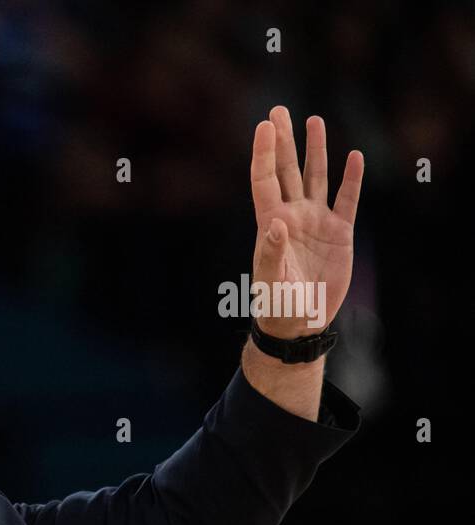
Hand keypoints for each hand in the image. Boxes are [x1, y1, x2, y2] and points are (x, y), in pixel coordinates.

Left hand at [250, 105, 363, 336]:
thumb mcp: (272, 280)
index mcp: (271, 223)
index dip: (264, 153)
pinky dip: (351, 178)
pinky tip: (354, 156)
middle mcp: (293, 215)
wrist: (300, 321)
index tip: (263, 126)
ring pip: (315, 177)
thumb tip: (276, 224)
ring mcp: (316, 221)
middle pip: (287, 170)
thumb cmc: (277, 304)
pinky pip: (347, 199)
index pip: (265, 180)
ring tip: (314, 121)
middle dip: (283, 140)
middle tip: (279, 110)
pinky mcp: (339, 232)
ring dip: (315, 150)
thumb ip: (273, 253)